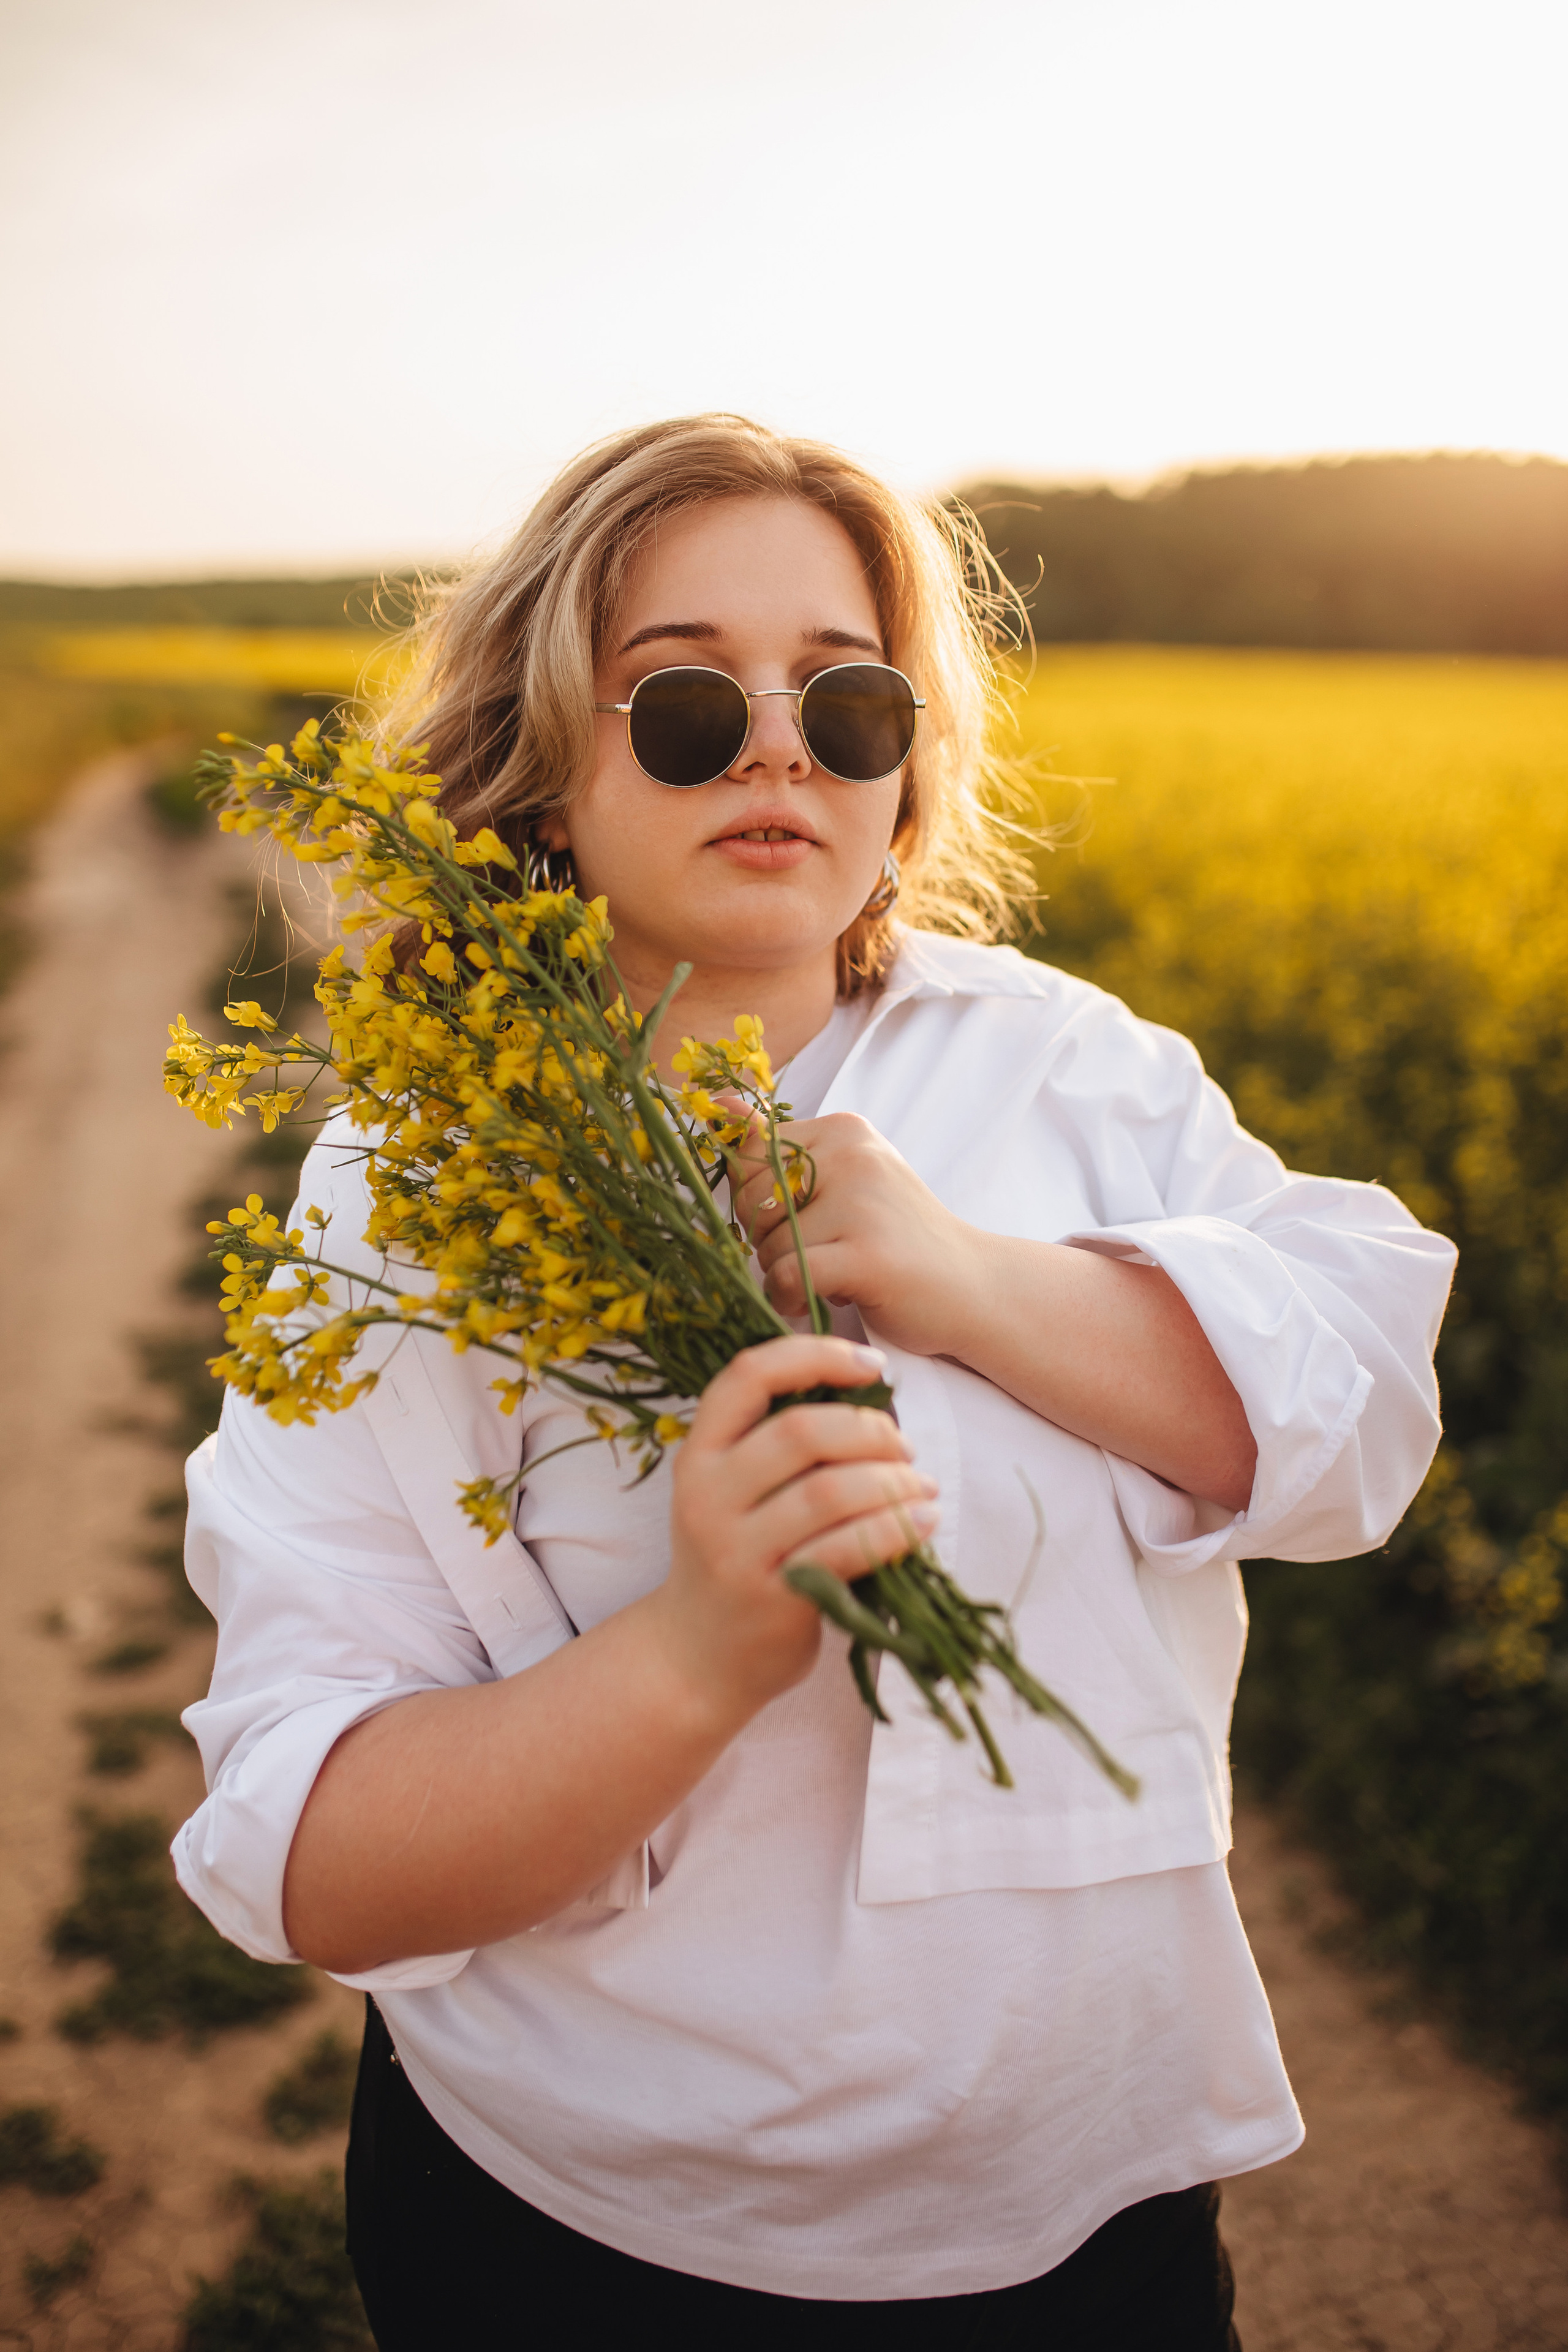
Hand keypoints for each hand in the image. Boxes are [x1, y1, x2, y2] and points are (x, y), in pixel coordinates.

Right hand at [648, 1333, 938, 1720]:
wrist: (696, 1658)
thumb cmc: (735, 1558)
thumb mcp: (730, 1491)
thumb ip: (777, 1445)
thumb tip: (872, 1398)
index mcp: (699, 1453)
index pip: (749, 1375)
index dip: (816, 1354)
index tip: (873, 1363)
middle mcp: (708, 1495)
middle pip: (801, 1432)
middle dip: (871, 1430)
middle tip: (906, 1449)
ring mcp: (737, 1550)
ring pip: (830, 1492)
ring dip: (893, 1483)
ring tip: (923, 1489)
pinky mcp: (772, 1599)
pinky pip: (847, 1550)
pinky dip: (897, 1530)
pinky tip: (925, 1523)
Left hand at [731, 1113, 981, 1356]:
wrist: (975, 1284)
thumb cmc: (899, 1237)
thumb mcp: (846, 1180)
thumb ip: (783, 1152)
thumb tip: (717, 1103)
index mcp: (844, 1132)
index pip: (751, 1157)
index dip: (757, 1201)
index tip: (800, 1221)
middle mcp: (853, 1156)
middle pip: (752, 1199)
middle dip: (767, 1239)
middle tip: (818, 1253)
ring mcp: (862, 1203)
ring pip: (768, 1245)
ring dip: (784, 1276)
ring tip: (831, 1276)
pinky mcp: (866, 1255)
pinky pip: (787, 1277)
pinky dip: (790, 1299)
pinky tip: (822, 1300)